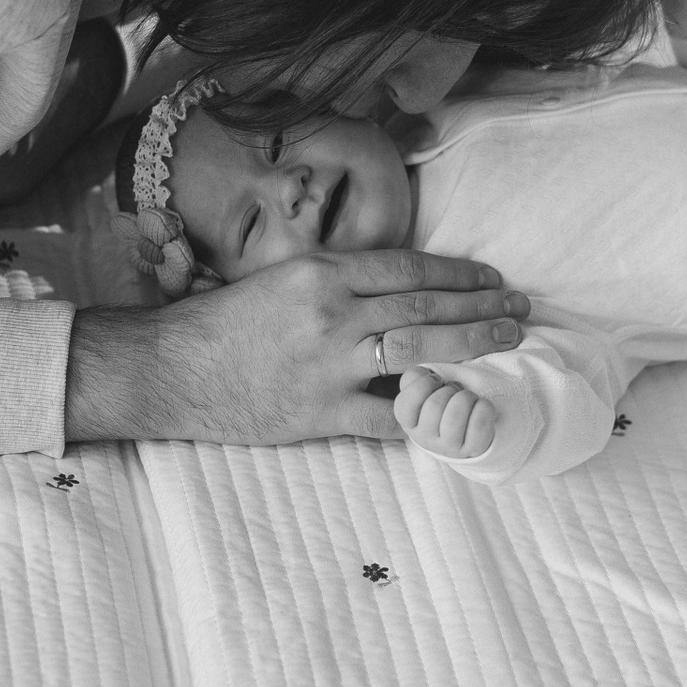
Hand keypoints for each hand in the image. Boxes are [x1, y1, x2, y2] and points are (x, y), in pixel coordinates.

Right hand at [65, 249, 529, 444]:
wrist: (167, 370)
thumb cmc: (221, 322)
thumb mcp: (280, 278)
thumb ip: (337, 280)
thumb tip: (398, 285)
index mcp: (322, 273)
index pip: (409, 268)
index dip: (459, 272)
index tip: (492, 277)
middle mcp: (332, 313)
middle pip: (425, 307)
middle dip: (481, 307)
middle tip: (520, 309)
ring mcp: (329, 365)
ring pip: (419, 353)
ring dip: (471, 347)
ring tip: (507, 342)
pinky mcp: (319, 413)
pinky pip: (385, 418)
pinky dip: (422, 415)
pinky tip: (456, 410)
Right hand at [394, 367, 496, 459]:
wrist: (467, 427)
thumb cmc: (443, 403)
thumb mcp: (423, 388)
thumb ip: (414, 377)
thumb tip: (425, 376)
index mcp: (409, 423)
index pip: (405, 403)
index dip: (424, 384)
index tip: (437, 381)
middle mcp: (425, 439)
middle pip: (434, 404)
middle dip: (450, 388)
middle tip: (456, 391)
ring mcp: (448, 448)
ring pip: (455, 415)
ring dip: (467, 396)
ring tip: (468, 399)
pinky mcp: (472, 449)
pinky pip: (479, 424)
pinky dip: (483, 407)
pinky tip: (480, 406)